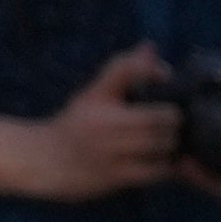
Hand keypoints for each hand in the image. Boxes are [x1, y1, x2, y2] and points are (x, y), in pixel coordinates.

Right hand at [29, 50, 190, 200]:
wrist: (46, 160)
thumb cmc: (79, 123)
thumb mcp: (96, 92)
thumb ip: (125, 70)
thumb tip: (151, 46)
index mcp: (97, 95)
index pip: (126, 70)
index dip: (154, 73)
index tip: (167, 79)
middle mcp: (102, 121)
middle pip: (158, 116)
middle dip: (174, 119)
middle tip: (174, 121)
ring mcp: (108, 150)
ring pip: (161, 143)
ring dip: (172, 143)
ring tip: (170, 140)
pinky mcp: (115, 175)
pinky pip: (155, 170)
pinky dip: (165, 165)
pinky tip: (161, 160)